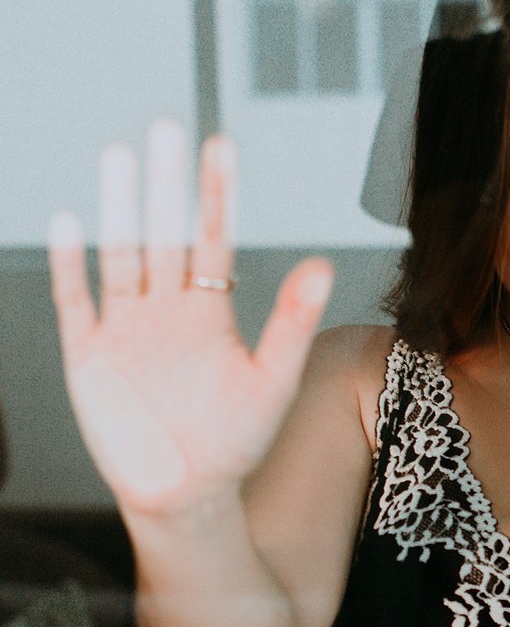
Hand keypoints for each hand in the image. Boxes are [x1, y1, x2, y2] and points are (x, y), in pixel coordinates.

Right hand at [48, 120, 332, 517]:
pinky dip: (70, 265)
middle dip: (165, 184)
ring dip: (118, 208)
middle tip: (167, 128)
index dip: (216, 194)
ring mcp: (126, 327)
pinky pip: (77, 301)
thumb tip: (324, 265)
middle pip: (164, 234)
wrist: (185, 498)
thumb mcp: (271, 383)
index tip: (221, 145)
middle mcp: (167, 308)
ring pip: (120, 255)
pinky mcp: (89, 355)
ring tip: (120, 156)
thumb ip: (291, 323)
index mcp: (211, 311)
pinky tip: (68, 222)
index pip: (214, 238)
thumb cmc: (234, 444)